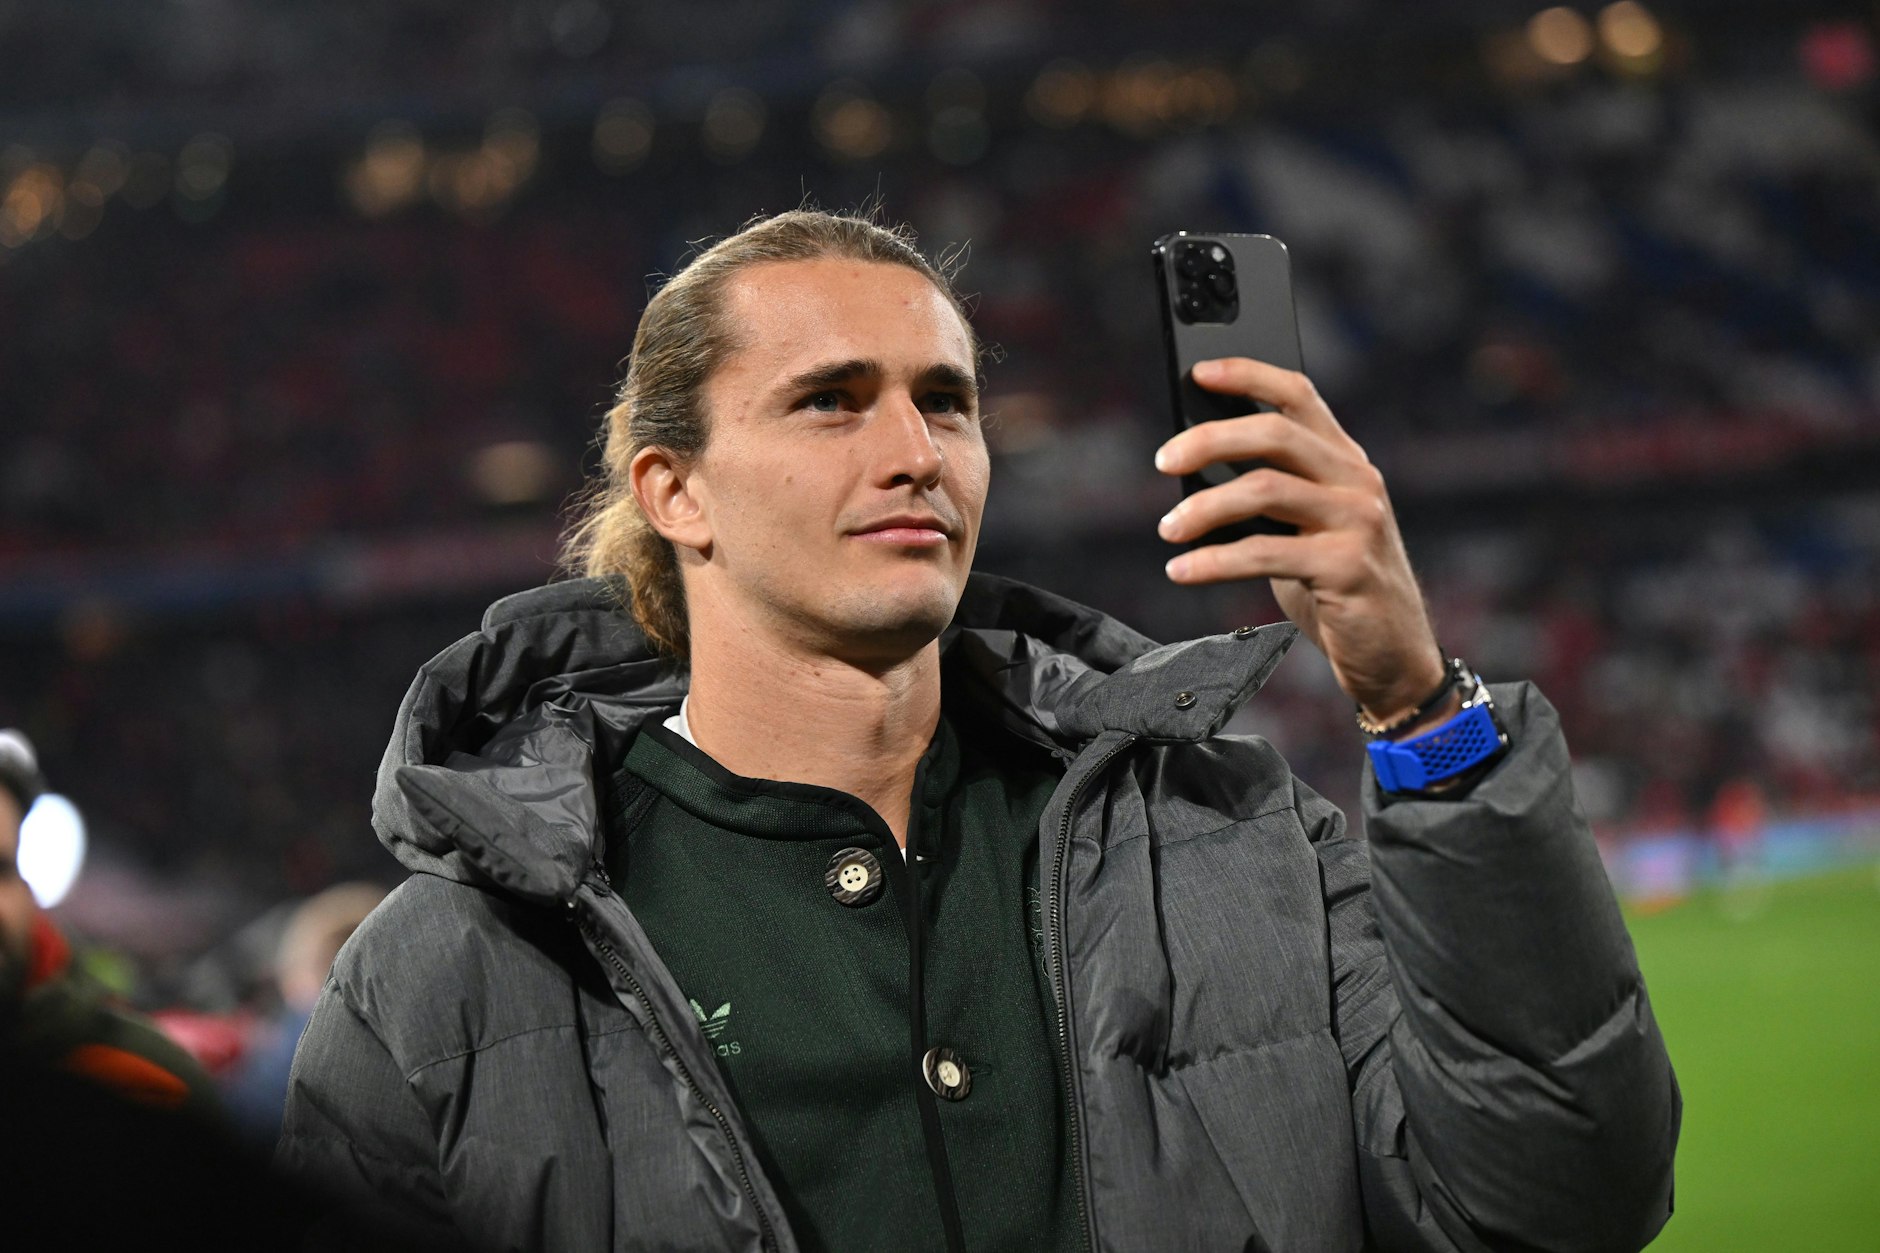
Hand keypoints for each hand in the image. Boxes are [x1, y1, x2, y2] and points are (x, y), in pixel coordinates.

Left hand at [1154, 357, 1445, 726]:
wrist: (1393, 656)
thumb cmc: (1336, 588)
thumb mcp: (1306, 528)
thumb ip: (1271, 493)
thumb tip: (1194, 467)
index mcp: (1346, 461)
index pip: (1298, 395)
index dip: (1248, 375)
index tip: (1199, 372)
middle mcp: (1357, 481)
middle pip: (1274, 433)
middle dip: (1210, 440)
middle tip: (1164, 461)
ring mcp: (1358, 522)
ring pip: (1264, 488)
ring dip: (1203, 508)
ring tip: (1168, 528)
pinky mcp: (1347, 567)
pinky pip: (1264, 552)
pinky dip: (1213, 560)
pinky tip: (1183, 569)